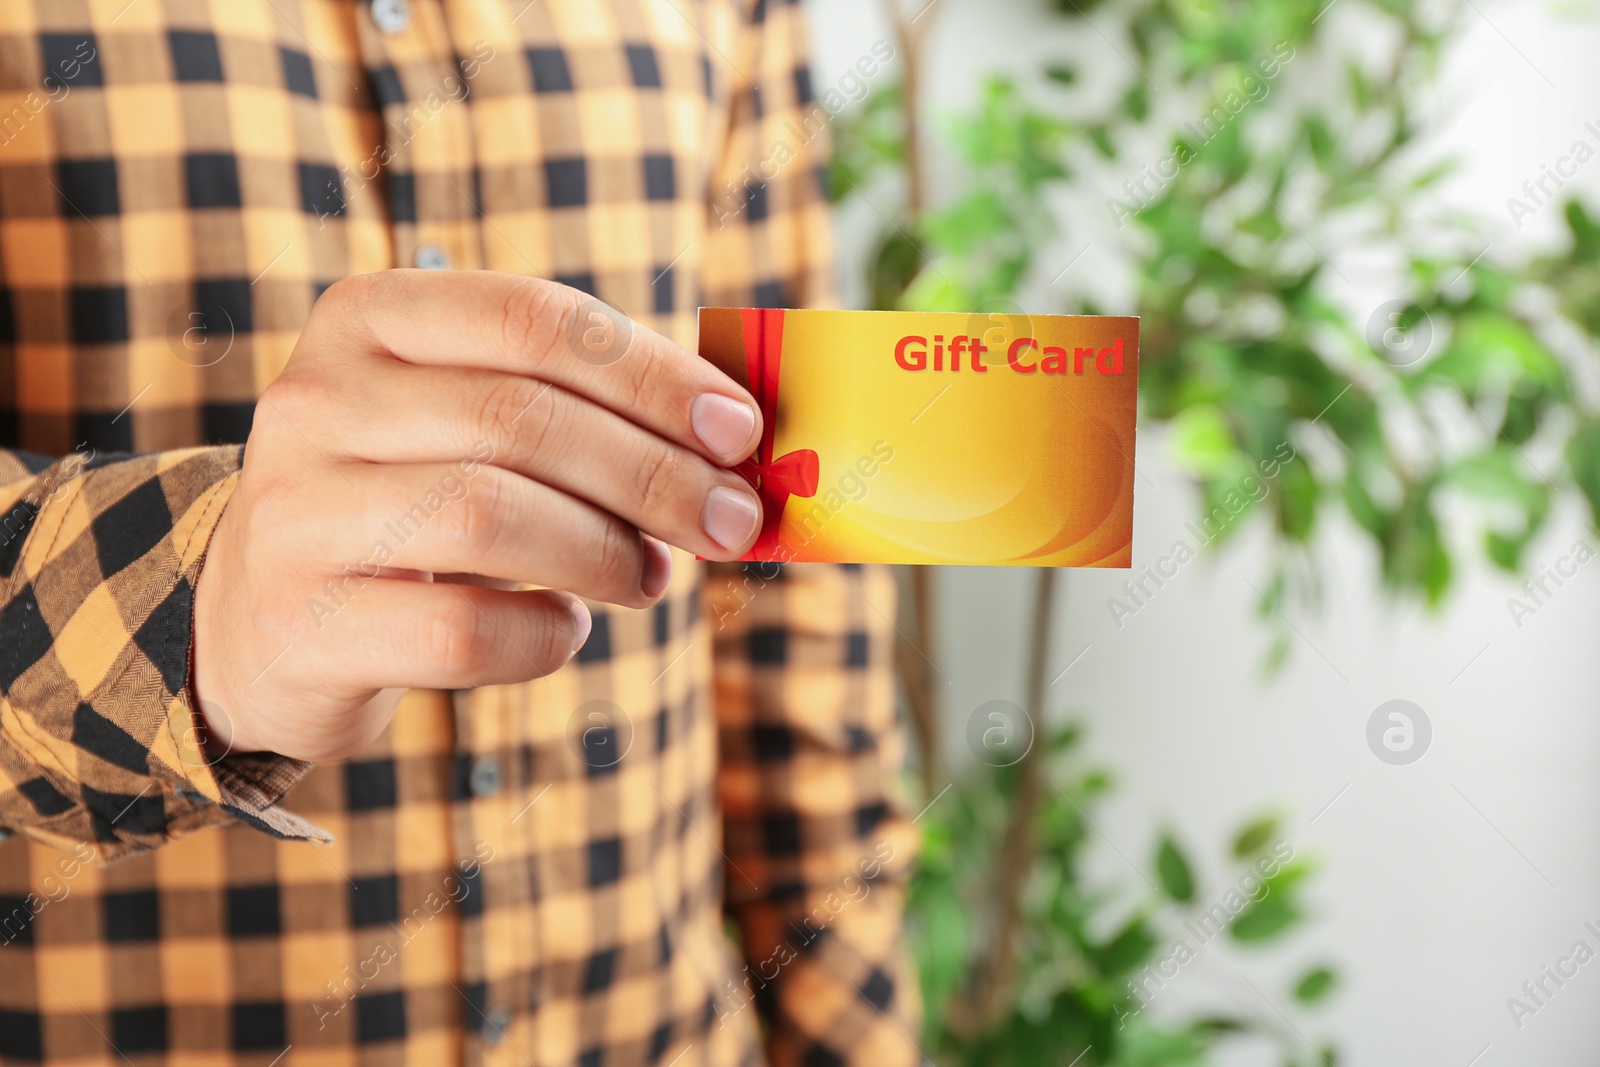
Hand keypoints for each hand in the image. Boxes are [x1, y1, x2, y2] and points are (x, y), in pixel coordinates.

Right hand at [191, 271, 763, 761]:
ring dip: (607, 554)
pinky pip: (462, 630)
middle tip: (733, 523)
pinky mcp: (300, 620)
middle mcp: (315, 398)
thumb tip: (732, 445)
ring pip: (490, 517)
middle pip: (523, 419)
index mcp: (370, 317)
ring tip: (652, 579)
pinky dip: (546, 636)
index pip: (533, 319)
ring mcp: (295, 509)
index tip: (740, 430)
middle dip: (655, 474)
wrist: (263, 616)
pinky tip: (567, 629)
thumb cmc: (409, 500)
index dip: (654, 374)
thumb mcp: (463, 422)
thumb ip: (575, 411)